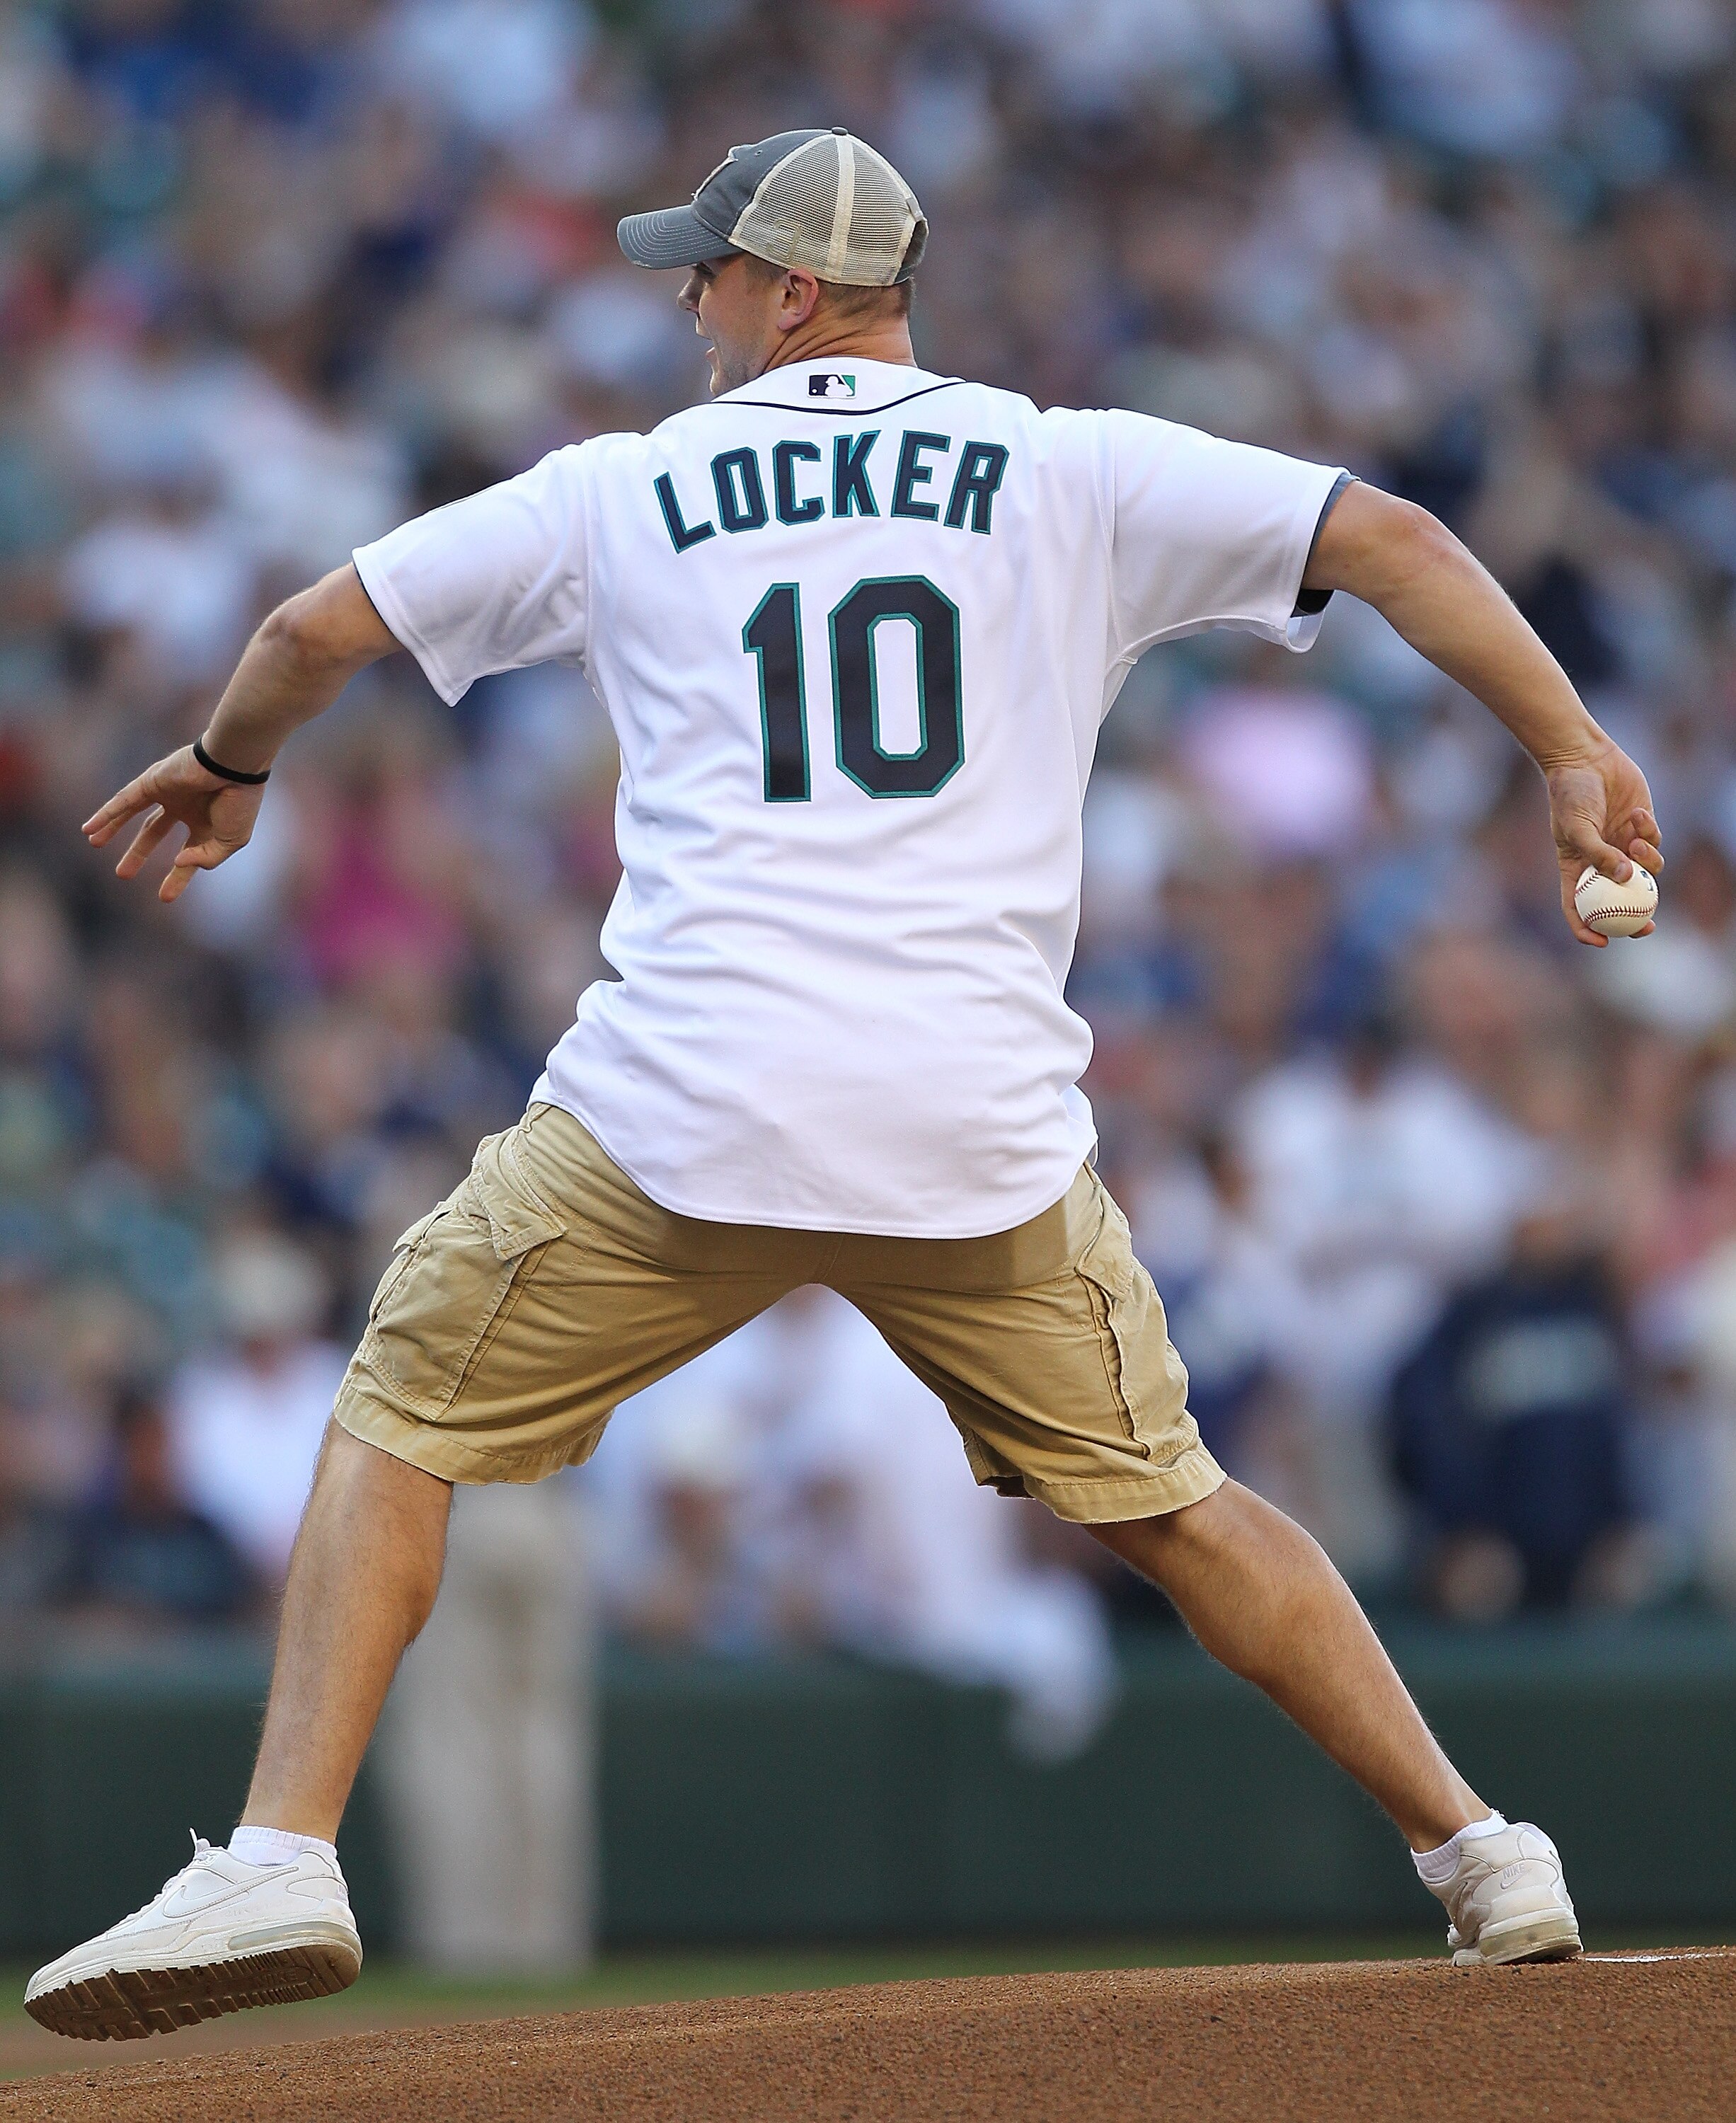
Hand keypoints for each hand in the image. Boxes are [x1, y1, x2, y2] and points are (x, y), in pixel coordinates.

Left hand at [83, 745, 265, 903]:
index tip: (164, 898)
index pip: (187, 854)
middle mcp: (184, 807)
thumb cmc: (239, 803)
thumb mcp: (231, 842)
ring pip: (133, 814)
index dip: (177, 877)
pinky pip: (124, 800)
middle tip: (122, 875)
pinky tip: (88, 829)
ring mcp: (166, 793)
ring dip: (113, 830)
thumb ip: (207, 859)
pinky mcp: (152, 781)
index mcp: (206, 823)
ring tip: (93, 844)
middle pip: (153, 832)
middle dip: (138, 854)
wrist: (234, 765)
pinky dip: (106, 814)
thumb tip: (177, 863)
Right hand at [1541, 738, 1663, 946]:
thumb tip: (1626, 880)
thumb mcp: (1578, 828)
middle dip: (1635, 920)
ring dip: (1646, 864)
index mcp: (1576, 868)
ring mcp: (1622, 846)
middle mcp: (1600, 862)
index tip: (1603, 942)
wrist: (1585, 760)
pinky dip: (1650, 833)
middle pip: (1619, 902)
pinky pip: (1654, 844)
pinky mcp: (1642, 829)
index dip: (1589, 930)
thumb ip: (1599, 855)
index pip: (1579, 908)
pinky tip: (1637, 814)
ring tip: (1635, 843)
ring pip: (1644, 874)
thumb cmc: (1570, 795)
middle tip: (1648, 927)